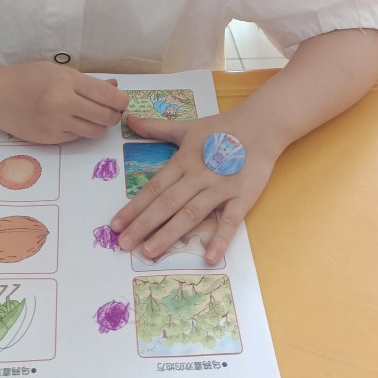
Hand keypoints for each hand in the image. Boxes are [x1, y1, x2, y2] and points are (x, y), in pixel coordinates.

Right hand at [0, 62, 128, 143]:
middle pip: (106, 117)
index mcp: (67, 81)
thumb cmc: (27, 78)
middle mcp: (63, 103)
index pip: (108, 96)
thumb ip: (87, 82)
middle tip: (110, 110)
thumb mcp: (58, 71)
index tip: (120, 101)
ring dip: (99, 125)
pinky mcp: (49, 139)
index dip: (121, 100)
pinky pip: (77, 138)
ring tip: (90, 116)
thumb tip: (114, 87)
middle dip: (113, 115)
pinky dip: (80, 131)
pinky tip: (70, 121)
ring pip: (95, 132)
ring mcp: (56, 124)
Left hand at [109, 114, 279, 265]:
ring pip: (191, 213)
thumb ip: (157, 128)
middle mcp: (198, 176)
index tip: (116, 225)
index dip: (134, 206)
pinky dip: (221, 239)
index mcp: (183, 161)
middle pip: (167, 203)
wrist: (261, 125)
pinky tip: (209, 257)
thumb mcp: (187, 127)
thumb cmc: (222, 128)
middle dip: (143, 224)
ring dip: (170, 233)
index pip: (154, 187)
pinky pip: (231, 220)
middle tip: (123, 244)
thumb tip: (130, 119)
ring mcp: (221, 187)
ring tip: (150, 252)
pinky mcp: (243, 196)